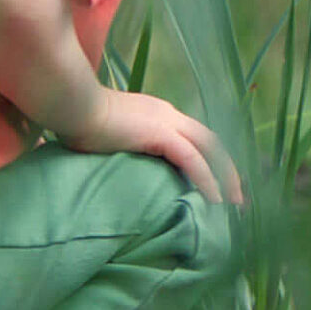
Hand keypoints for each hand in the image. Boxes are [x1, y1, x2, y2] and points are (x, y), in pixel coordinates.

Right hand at [63, 88, 244, 203]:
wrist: (72, 107)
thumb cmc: (78, 122)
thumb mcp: (106, 135)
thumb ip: (120, 146)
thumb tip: (116, 164)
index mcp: (157, 113)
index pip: (192, 135)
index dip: (209, 157)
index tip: (219, 179)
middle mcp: (168, 114)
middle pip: (209, 140)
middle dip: (227, 167)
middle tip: (238, 195)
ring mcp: (166, 121)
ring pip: (208, 148)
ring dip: (225, 176)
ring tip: (234, 202)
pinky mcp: (161, 134)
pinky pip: (192, 160)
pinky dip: (207, 180)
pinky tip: (214, 199)